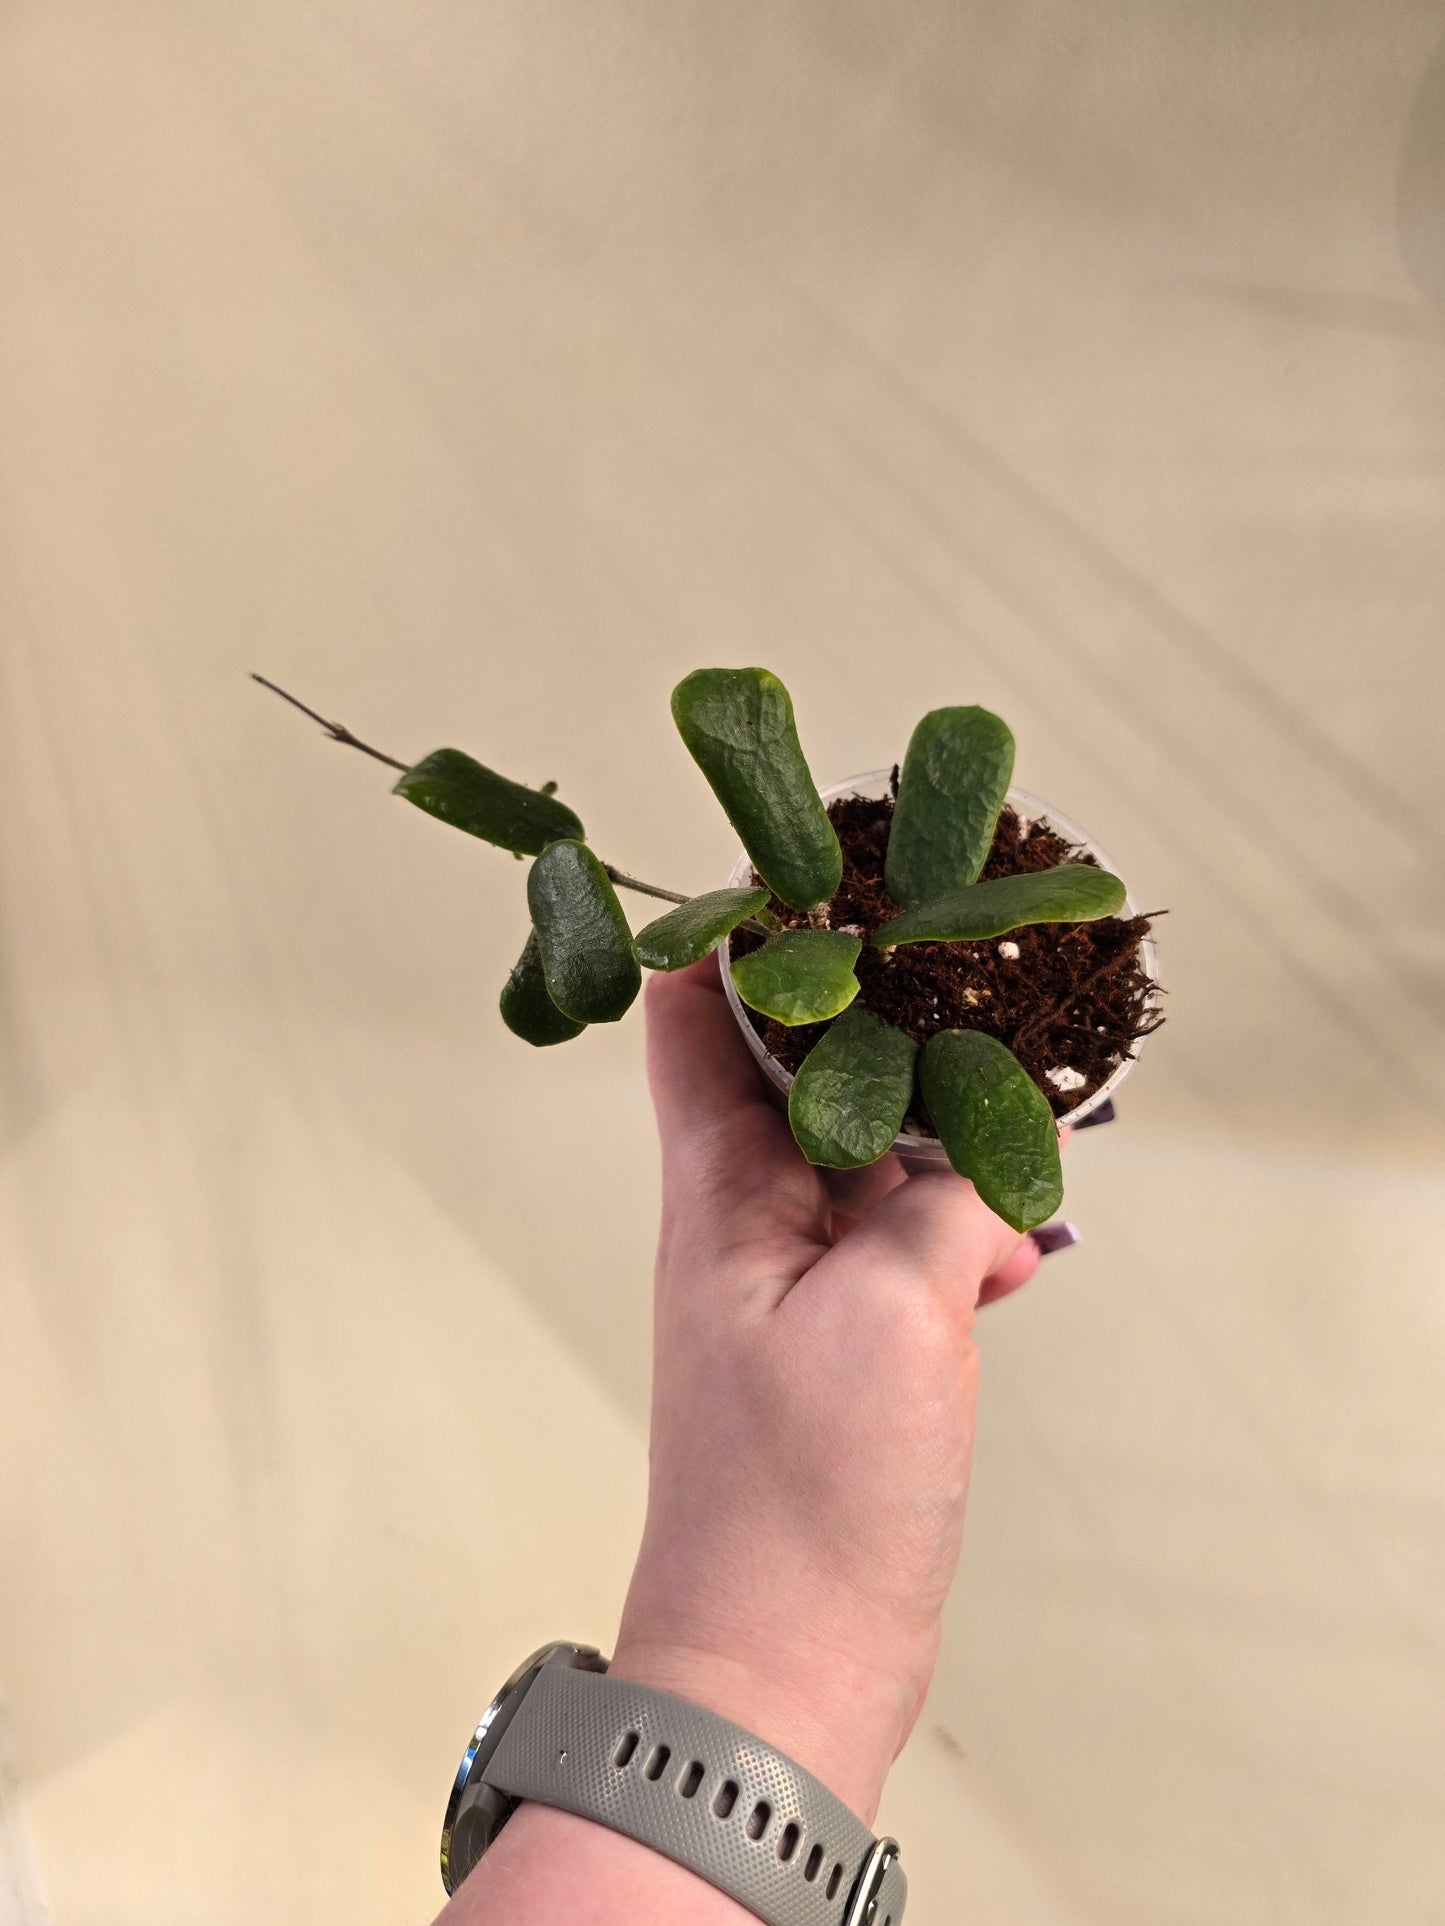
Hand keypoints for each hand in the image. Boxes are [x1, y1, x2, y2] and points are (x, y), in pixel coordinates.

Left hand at [611, 958, 1044, 1821]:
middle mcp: (747, 1218)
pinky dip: (961, 1227)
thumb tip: (981, 1187)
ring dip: (939, 1131)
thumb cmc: (800, 1500)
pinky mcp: (846, 1341)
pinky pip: (903, 1242)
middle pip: (798, 1067)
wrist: (783, 1666)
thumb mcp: (892, 1313)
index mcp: (719, 1189)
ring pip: (868, 1153)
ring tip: (1017, 1118)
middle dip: (878, 1016)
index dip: (740, 931)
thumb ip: (943, 1207)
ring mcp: (796, 1281)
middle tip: (961, 971)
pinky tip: (1016, 1248)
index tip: (815, 871)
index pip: (692, 1013)